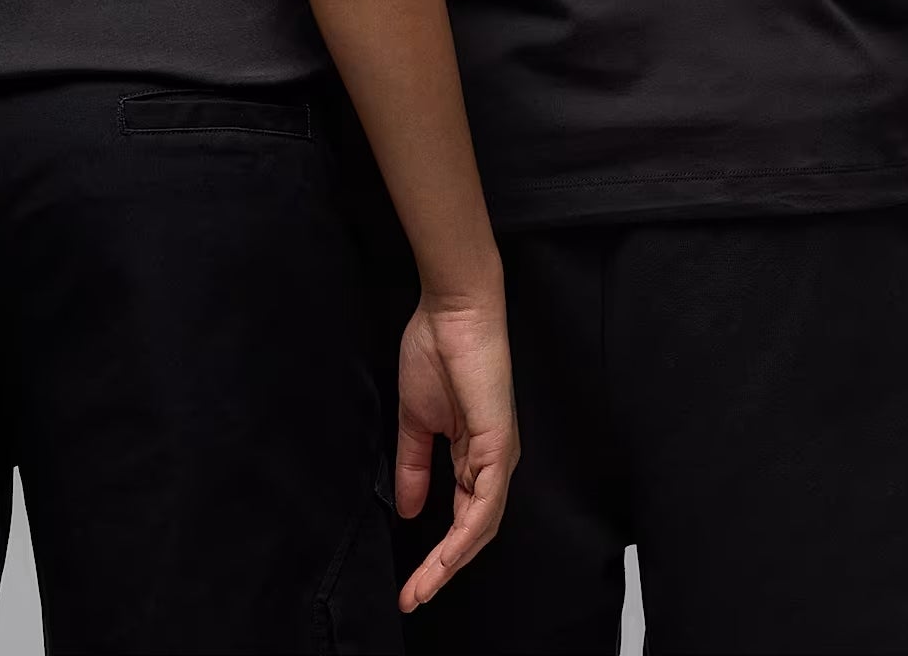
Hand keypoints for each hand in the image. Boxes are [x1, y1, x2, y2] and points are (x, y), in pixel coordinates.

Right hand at [392, 291, 518, 611]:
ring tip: (422, 587)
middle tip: (412, 596)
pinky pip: (486, 502)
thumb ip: (414, 466)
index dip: (436, 553)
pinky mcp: (498, 444)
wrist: (451, 311)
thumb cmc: (435, 350)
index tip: (409, 583)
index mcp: (474, 455)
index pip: (460, 518)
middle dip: (442, 569)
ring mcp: (498, 455)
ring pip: (482, 526)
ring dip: (451, 562)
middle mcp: (492, 462)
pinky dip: (467, 534)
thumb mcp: (415, 420)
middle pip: (473, 532)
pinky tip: (447, 555)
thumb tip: (410, 510)